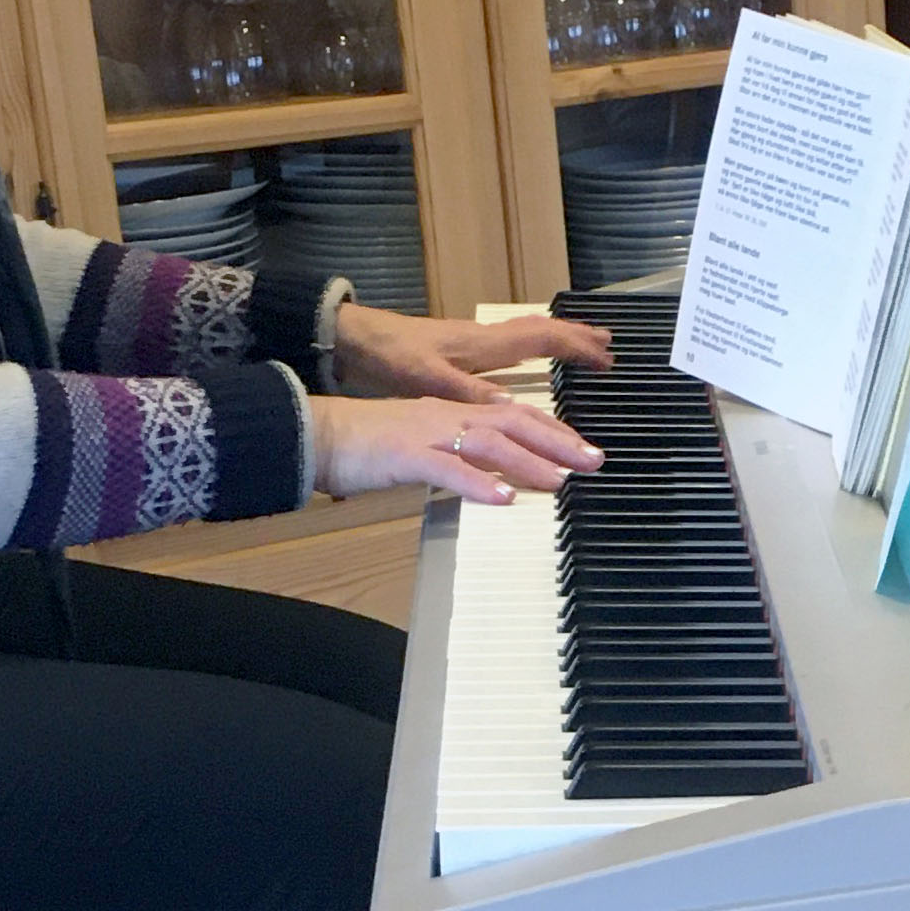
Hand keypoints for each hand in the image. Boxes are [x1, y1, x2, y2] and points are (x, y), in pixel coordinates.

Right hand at [306, 392, 602, 507]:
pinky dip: (479, 484)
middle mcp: (447, 415)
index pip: (513, 415)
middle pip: (513, 423)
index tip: (583, 447)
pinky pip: (449, 468)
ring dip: (529, 462)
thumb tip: (491, 477)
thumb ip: (457, 456)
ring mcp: (427, 433)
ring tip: (561, 481)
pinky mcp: (405, 454)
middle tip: (594, 461)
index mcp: (452, 412)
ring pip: (490, 443)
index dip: (552, 429)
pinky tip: (505, 498)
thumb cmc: (365, 445)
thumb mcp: (422, 446)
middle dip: (558, 441)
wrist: (316, 433)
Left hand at [331, 302, 615, 400]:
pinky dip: (533, 343)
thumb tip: (511, 407)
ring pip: (527, 332)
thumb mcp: (427, 380)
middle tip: (609, 346)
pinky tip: (531, 355)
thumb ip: (468, 393)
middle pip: (542, 330)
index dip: (576, 348)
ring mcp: (474, 341)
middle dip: (577, 336)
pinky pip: (511, 341)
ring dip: (559, 336)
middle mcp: (484, 338)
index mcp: (483, 346)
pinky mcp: (461, 348)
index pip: (542, 338)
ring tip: (584, 342)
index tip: (605, 359)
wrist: (357, 340)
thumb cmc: (390, 358)